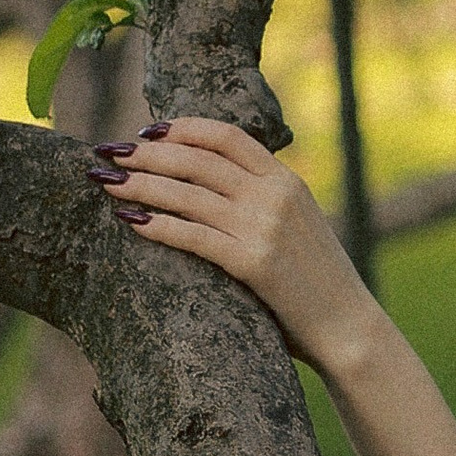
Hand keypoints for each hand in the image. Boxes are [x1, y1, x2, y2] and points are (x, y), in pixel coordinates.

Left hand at [85, 116, 378, 375]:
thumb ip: (263, 199)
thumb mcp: (298, 223)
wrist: (348, 326)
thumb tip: (210, 185)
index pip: (227, 136)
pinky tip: (132, 221)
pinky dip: (159, 225)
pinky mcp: (254, 262)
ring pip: (188, 194)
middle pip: (198, 160)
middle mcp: (276, 196)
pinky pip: (194, 236)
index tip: (148, 131)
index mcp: (287, 180)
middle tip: (110, 152)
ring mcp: (265, 227)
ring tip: (107, 183)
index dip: (183, 129)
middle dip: (147, 153)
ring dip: (141, 184)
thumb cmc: (316, 281)